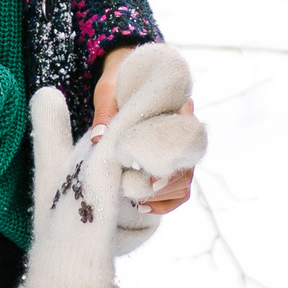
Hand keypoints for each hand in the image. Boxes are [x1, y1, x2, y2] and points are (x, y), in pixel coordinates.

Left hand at [94, 45, 193, 215]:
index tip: (151, 162)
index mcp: (173, 111)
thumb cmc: (116, 85)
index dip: (173, 149)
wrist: (120, 81)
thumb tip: (100, 138)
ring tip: (135, 197)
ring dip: (161, 195)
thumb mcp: (107, 92)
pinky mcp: (166, 171)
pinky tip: (141, 206)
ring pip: (183, 184)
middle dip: (163, 181)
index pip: (187, 132)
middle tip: (136, 185)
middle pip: (187, 167)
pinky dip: (163, 205)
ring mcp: (175, 156)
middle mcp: (179, 136)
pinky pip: (177, 195)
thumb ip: (106, 112)